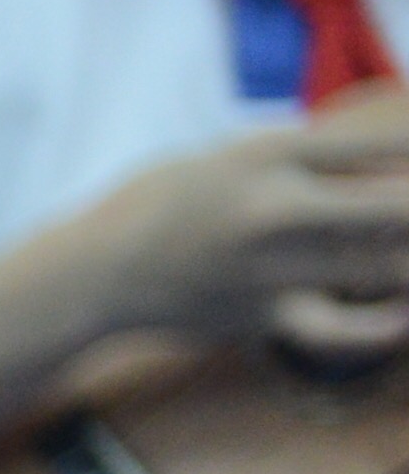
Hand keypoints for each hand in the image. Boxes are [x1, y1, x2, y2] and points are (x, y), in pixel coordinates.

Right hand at [101, 98, 408, 361]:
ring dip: (405, 262)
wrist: (96, 273)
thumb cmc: (165, 204)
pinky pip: (342, 328)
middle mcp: (275, 208)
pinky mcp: (264, 315)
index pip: (378, 145)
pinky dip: (382, 326)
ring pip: (383, 268)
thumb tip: (389, 174)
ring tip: (402, 254)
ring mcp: (272, 268)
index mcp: (266, 155)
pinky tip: (401, 318)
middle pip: (396, 210)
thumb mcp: (228, 157)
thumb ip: (302, 162)